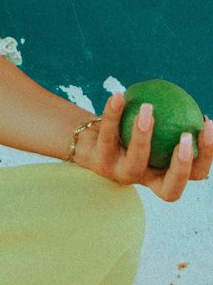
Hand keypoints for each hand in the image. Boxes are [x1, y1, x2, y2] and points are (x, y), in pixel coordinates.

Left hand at [76, 92, 212, 200]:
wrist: (84, 137)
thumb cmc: (125, 128)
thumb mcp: (150, 125)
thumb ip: (168, 118)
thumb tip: (192, 100)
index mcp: (163, 173)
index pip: (194, 175)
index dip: (206, 156)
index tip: (206, 124)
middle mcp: (143, 180)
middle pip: (170, 189)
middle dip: (182, 166)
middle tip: (187, 136)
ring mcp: (119, 174)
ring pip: (136, 162)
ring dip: (144, 134)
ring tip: (149, 107)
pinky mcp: (97, 162)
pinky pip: (107, 135)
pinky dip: (113, 113)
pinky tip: (119, 95)